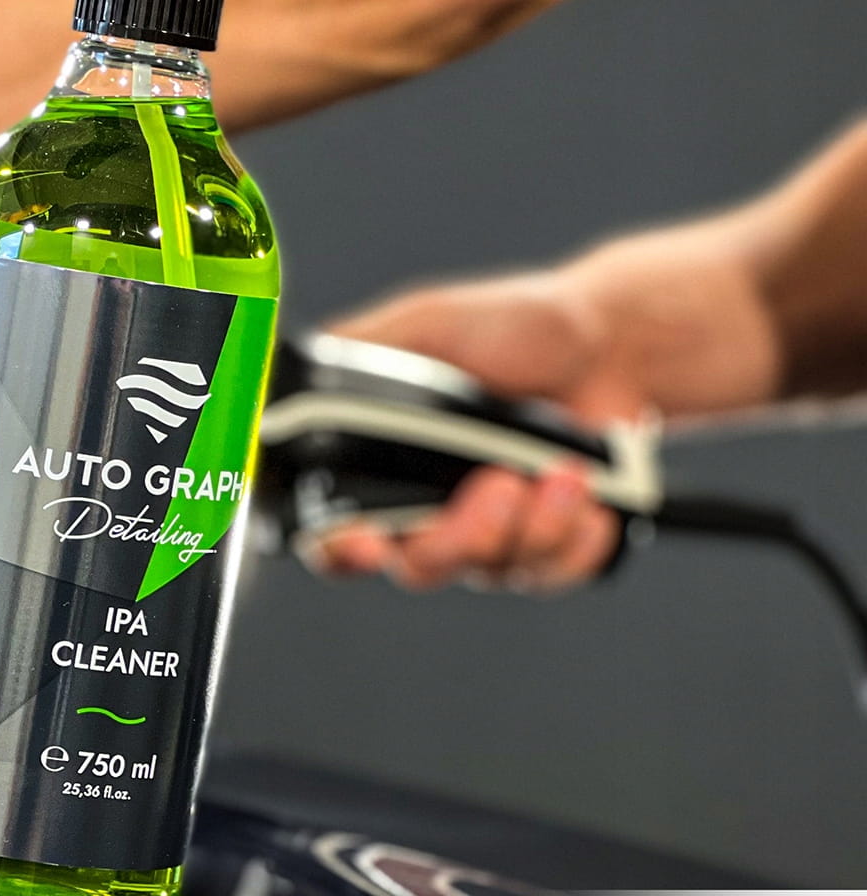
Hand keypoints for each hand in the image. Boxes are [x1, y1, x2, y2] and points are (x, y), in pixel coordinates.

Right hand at [315, 269, 641, 593]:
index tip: (366, 542)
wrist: (610, 340)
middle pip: (417, 565)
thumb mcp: (425, 323)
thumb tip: (285, 374)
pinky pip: (551, 572)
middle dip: (461, 535)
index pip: (334, 531)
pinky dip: (575, 538)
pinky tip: (584, 490)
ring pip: (489, 569)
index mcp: (381, 459)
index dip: (341, 548)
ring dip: (533, 524)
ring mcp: (488, 530)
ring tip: (562, 469)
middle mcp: (427, 506)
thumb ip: (356, 353)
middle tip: (500, 485)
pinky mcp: (547, 544)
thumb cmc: (514, 325)